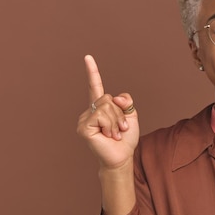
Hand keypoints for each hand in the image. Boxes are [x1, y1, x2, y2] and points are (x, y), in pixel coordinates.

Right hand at [77, 55, 139, 169]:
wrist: (122, 157)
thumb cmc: (125, 138)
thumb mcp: (131, 115)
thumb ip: (126, 101)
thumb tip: (115, 97)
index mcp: (101, 107)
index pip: (95, 87)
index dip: (92, 72)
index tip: (88, 57)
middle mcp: (90, 111)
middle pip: (108, 98)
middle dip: (120, 113)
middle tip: (120, 129)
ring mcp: (84, 119)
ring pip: (106, 106)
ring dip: (116, 121)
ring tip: (114, 133)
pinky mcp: (83, 128)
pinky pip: (101, 116)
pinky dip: (110, 125)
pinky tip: (108, 136)